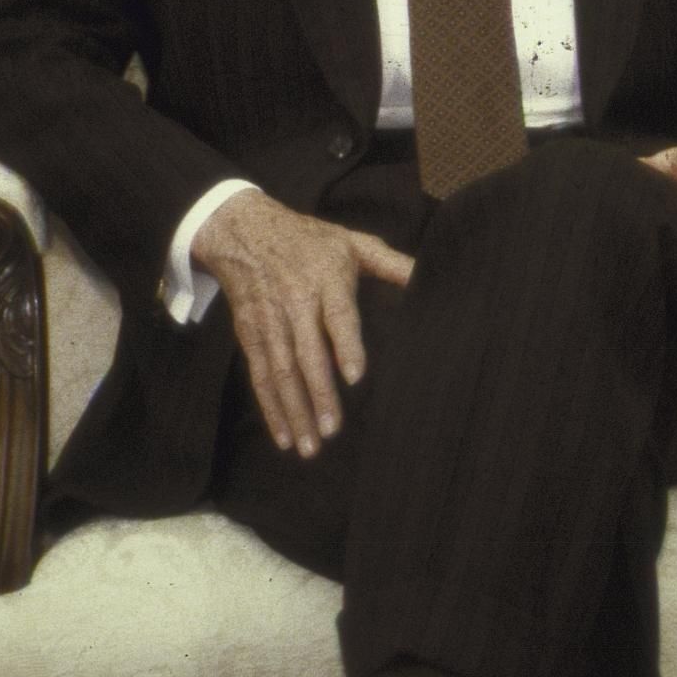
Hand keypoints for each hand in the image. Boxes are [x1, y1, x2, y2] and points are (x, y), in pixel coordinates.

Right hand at [190, 191, 413, 458]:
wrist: (244, 231)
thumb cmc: (311, 240)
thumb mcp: (353, 243)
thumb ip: (392, 264)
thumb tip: (431, 275)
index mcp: (325, 279)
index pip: (336, 316)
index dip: (344, 345)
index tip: (354, 375)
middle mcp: (295, 303)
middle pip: (306, 353)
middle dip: (318, 394)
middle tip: (333, 430)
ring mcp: (269, 322)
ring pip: (280, 372)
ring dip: (294, 411)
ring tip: (310, 446)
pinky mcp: (250, 335)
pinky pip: (259, 376)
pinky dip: (270, 407)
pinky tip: (284, 435)